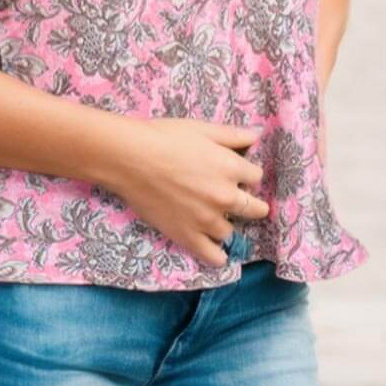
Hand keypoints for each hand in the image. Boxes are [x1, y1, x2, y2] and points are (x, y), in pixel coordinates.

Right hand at [102, 118, 269, 267]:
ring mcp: (207, 220)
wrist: (130, 158)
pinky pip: (213, 256)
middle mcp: (225, 196)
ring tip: (214, 217)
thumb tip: (256, 136)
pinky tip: (218, 252)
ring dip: (227, 223)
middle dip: (250, 203)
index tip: (238, 174)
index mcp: (230, 168)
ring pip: (232, 230)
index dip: (247, 174)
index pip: (256, 176)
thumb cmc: (164, 137)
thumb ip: (232, 135)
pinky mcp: (188, 236)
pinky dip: (218, 256)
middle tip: (237, 199)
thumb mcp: (202, 129)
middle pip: (255, 208)